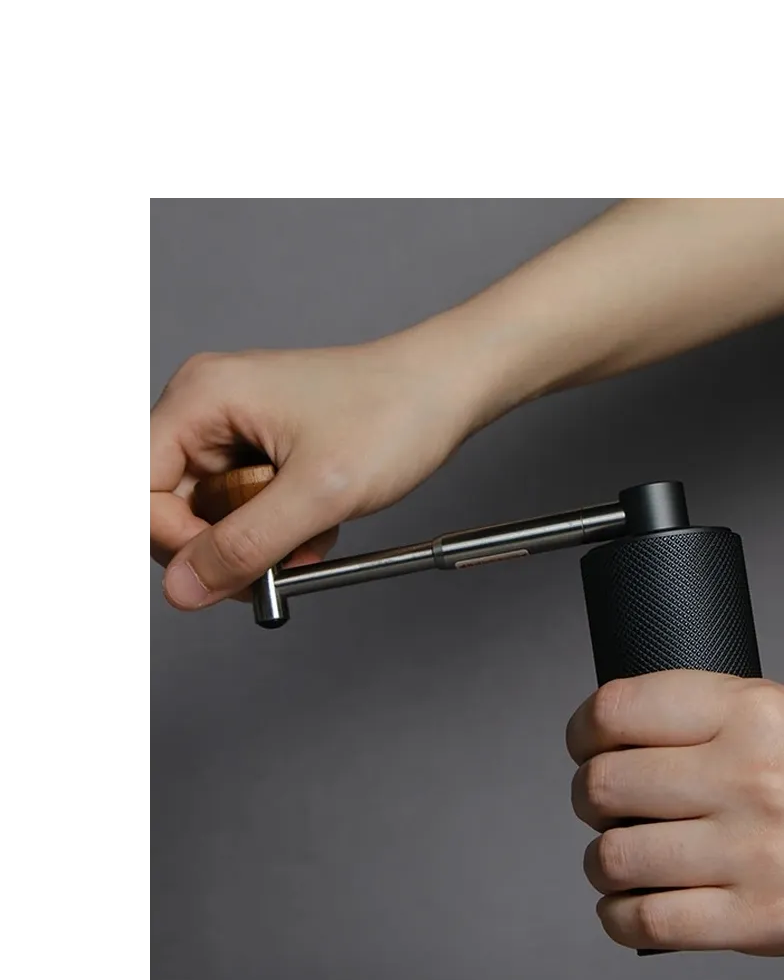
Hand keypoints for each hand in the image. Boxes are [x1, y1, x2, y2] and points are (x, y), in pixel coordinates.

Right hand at [149, 313, 508, 608]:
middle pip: (170, 506)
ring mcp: (233, 427)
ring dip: (258, 544)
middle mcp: (206, 407)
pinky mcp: (261, 447)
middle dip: (224, 547)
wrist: (448, 389)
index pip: (139, 489)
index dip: (175, 541)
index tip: (226, 569)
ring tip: (310, 538)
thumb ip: (244, 545)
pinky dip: (278, 530)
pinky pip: (245, 507)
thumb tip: (183, 589)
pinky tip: (316, 525)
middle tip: (278, 564)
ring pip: (212, 515)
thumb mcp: (317, 494)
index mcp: (201, 397)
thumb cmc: (393, 413)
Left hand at [566, 671, 783, 954]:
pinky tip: (634, 905)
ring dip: (602, 861)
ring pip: (614, 857)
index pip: (620, 708)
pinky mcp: (759, 921)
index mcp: (755, 711)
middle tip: (604, 805)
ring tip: (623, 858)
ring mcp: (752, 852)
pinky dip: (621, 916)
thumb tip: (622, 745)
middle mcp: (748, 776)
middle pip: (604, 786)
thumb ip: (712, 724)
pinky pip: (646, 922)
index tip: (586, 742)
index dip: (584, 730)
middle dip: (589, 798)